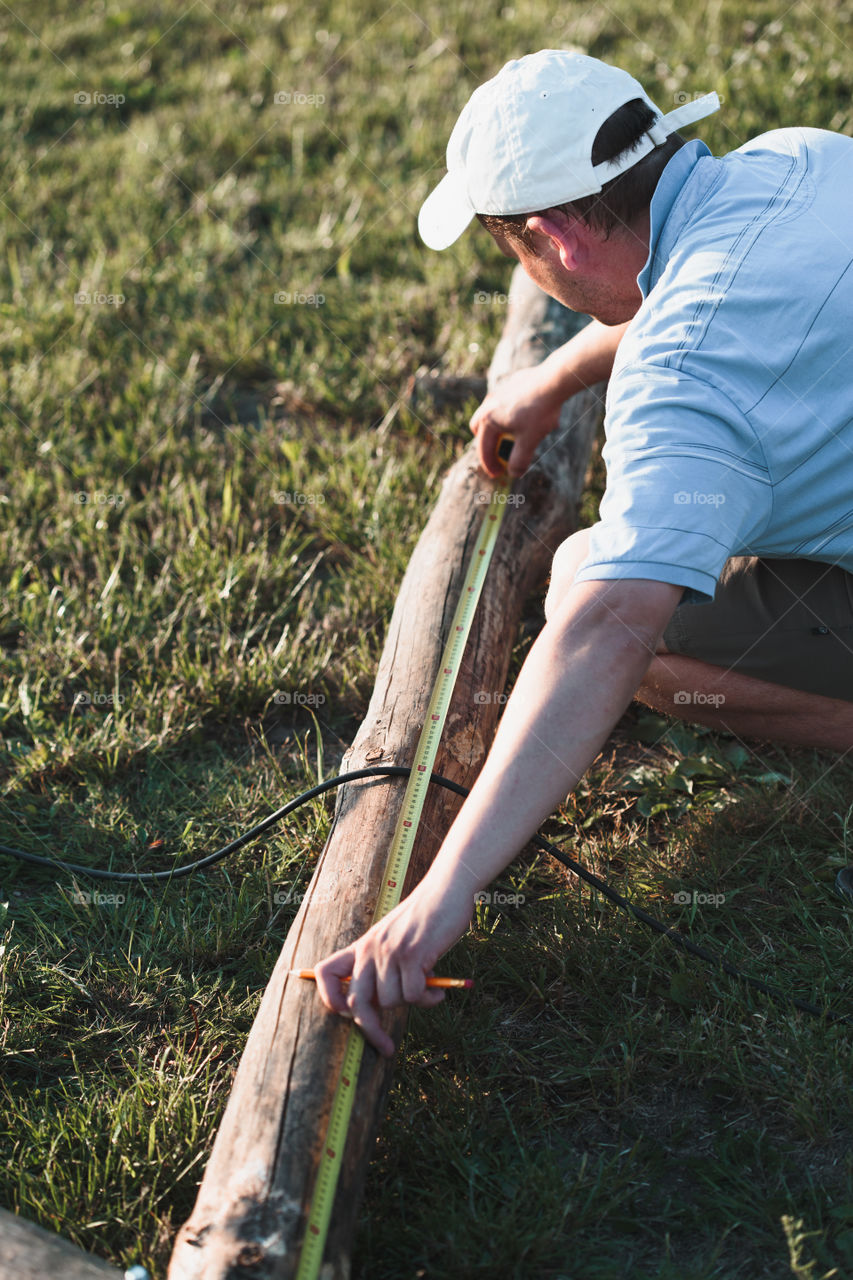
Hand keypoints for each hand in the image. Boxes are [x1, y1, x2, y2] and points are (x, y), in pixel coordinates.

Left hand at [312, 884, 473, 1057]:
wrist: (446, 889)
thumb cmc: (424, 917)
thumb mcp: (394, 939)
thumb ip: (385, 965)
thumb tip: (384, 1005)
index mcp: (362, 946)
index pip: (326, 972)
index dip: (328, 998)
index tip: (345, 1016)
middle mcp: (370, 949)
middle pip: (356, 1002)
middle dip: (371, 1030)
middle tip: (387, 1047)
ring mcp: (390, 952)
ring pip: (392, 1001)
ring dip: (412, 1002)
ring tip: (429, 989)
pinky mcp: (412, 955)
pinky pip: (414, 995)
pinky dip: (428, 999)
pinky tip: (439, 989)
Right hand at [470, 363, 564, 477]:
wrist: (553, 380)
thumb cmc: (539, 411)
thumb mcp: (530, 441)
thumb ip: (519, 460)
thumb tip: (513, 473)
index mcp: (489, 420)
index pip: (483, 448)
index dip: (490, 465)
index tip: (498, 474)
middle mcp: (489, 404)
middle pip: (479, 427)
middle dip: (487, 443)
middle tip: (499, 452)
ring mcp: (499, 391)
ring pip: (491, 413)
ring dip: (499, 427)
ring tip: (516, 435)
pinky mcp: (511, 383)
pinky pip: (505, 403)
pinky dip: (509, 414)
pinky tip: (529, 417)